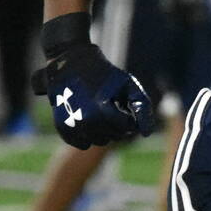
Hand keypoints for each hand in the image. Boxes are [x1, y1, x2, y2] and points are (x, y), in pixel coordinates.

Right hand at [30, 42, 155, 148]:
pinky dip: (89, 137)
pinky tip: (90, 122)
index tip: (123, 104)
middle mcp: (87, 120)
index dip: (129, 116)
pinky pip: (83, 144)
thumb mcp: (130, 85)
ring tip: (100, 111)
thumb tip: (147, 134)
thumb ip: (143, 107)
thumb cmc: (106, 76)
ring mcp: (73, 125)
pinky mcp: (63, 128)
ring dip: (105, 131)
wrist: (73, 66)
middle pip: (115, 136)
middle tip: (111, 106)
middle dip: (118, 124)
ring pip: (100, 141)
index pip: (127, 127)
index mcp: (103, 109)